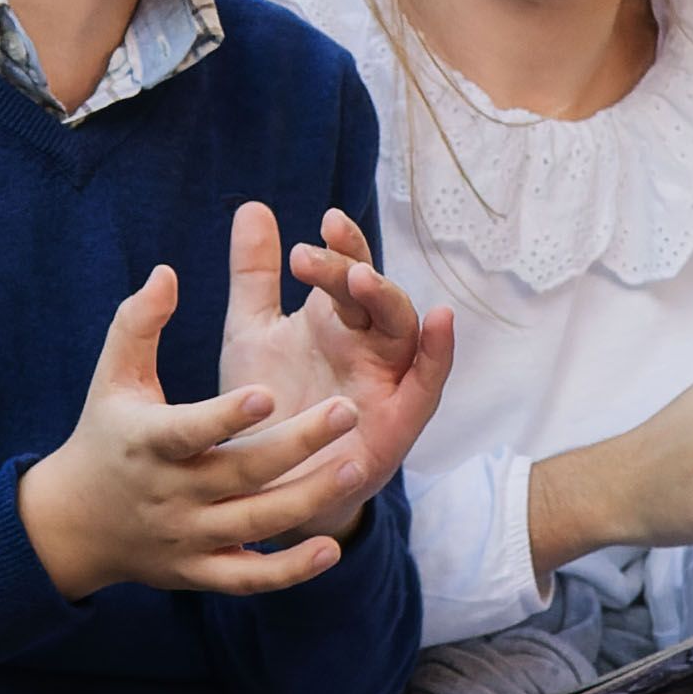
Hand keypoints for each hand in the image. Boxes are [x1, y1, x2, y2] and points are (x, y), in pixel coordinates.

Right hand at [18, 267, 383, 599]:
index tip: (269, 391)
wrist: (73, 524)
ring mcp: (187, 537)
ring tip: (355, 466)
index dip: (227, 417)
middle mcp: (169, 493)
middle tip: (348, 412)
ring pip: (254, 525)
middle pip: (240, 474)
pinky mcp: (200, 572)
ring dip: (306, 500)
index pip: (189, 431)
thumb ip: (139, 323)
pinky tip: (332, 547)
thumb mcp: (114, 377)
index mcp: (147, 442)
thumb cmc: (105, 434)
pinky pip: (250, 578)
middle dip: (296, 445)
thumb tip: (167, 272)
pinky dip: (290, 571)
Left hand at [219, 202, 453, 508]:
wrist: (259, 488)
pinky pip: (428, 384)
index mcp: (335, 320)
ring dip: (387, 300)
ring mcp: (386, 381)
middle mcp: (366, 345)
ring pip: (404, 330)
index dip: (343, 245)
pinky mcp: (398, 424)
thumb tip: (252, 206)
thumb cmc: (264, 406)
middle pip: (374, 295)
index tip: (321, 223)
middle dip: (352, 269)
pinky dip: (439, 352)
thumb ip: (254, 276)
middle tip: (312, 256)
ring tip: (360, 279)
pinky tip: (441, 321)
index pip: (349, 270)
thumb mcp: (251, 334)